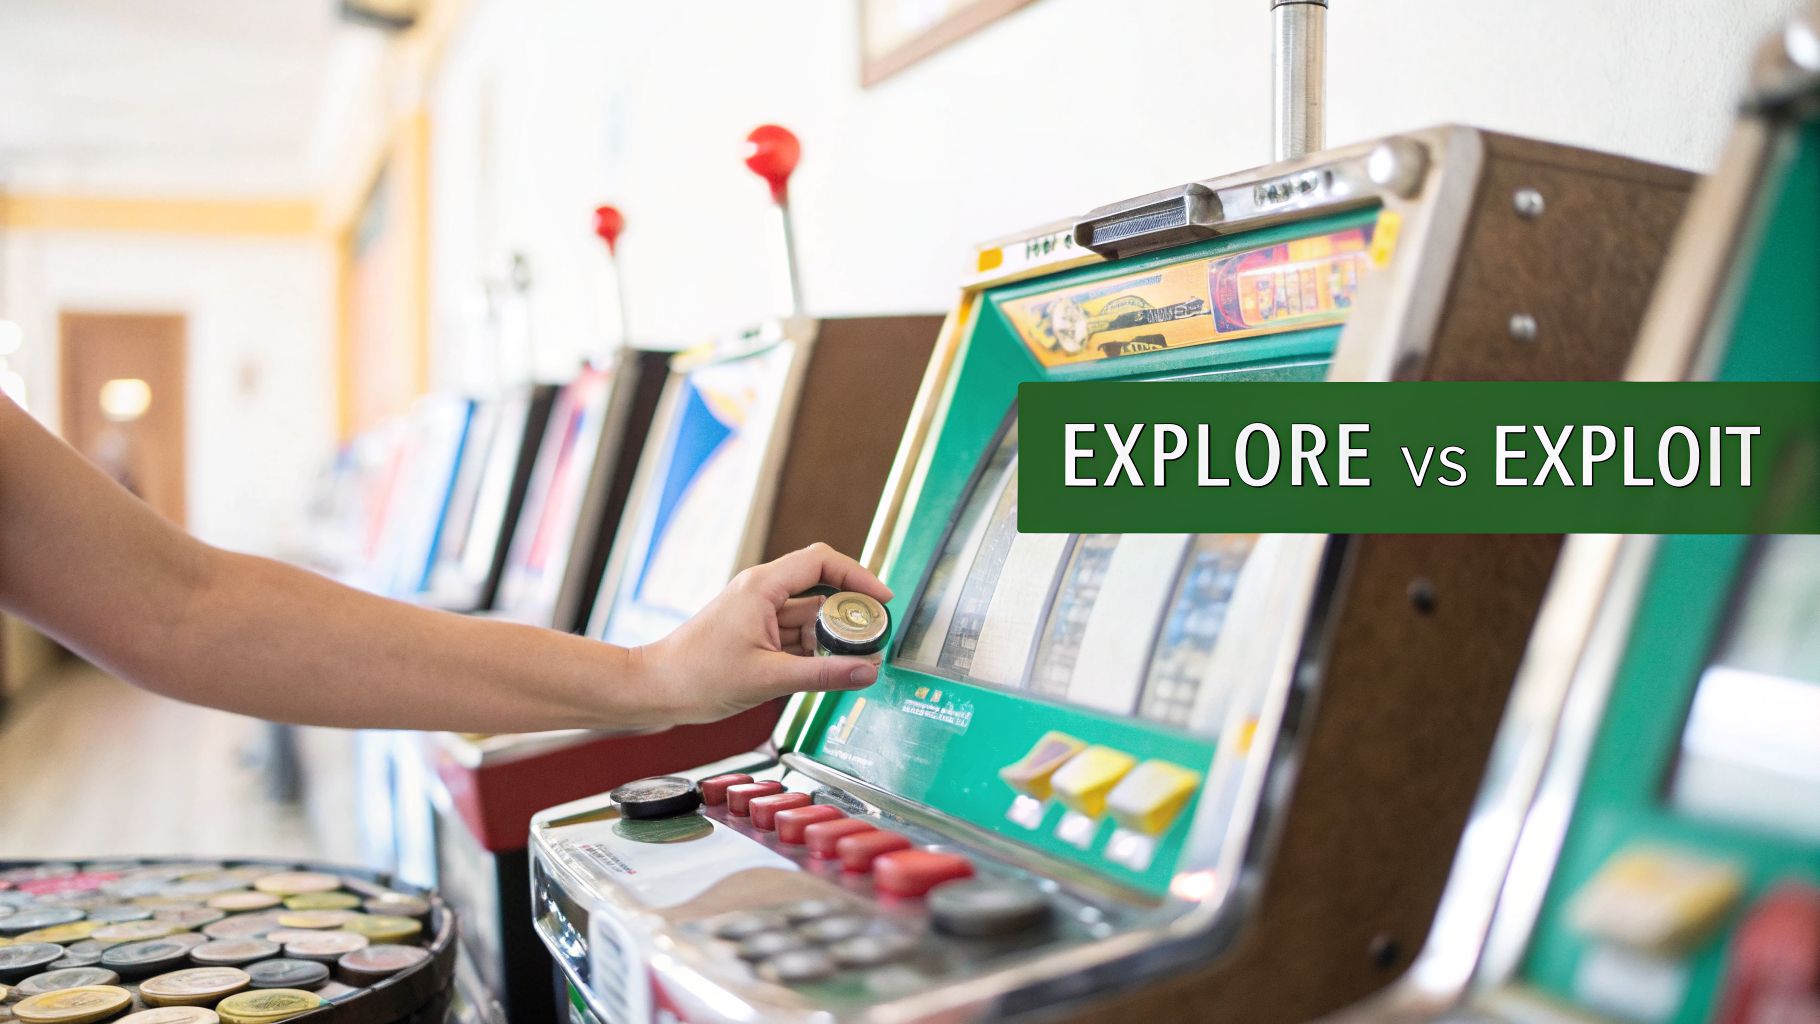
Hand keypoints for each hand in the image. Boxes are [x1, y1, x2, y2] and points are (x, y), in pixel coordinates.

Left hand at [636, 543, 893, 723]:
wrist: (655, 689)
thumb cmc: (697, 677)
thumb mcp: (768, 678)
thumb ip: (823, 675)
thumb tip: (867, 671)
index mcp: (763, 587)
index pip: (822, 562)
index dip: (858, 575)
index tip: (882, 601)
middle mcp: (762, 593)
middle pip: (821, 590)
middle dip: (851, 615)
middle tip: (874, 641)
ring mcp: (758, 614)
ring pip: (811, 617)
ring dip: (833, 638)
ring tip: (856, 662)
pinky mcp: (755, 635)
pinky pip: (796, 636)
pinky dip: (815, 652)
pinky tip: (828, 671)